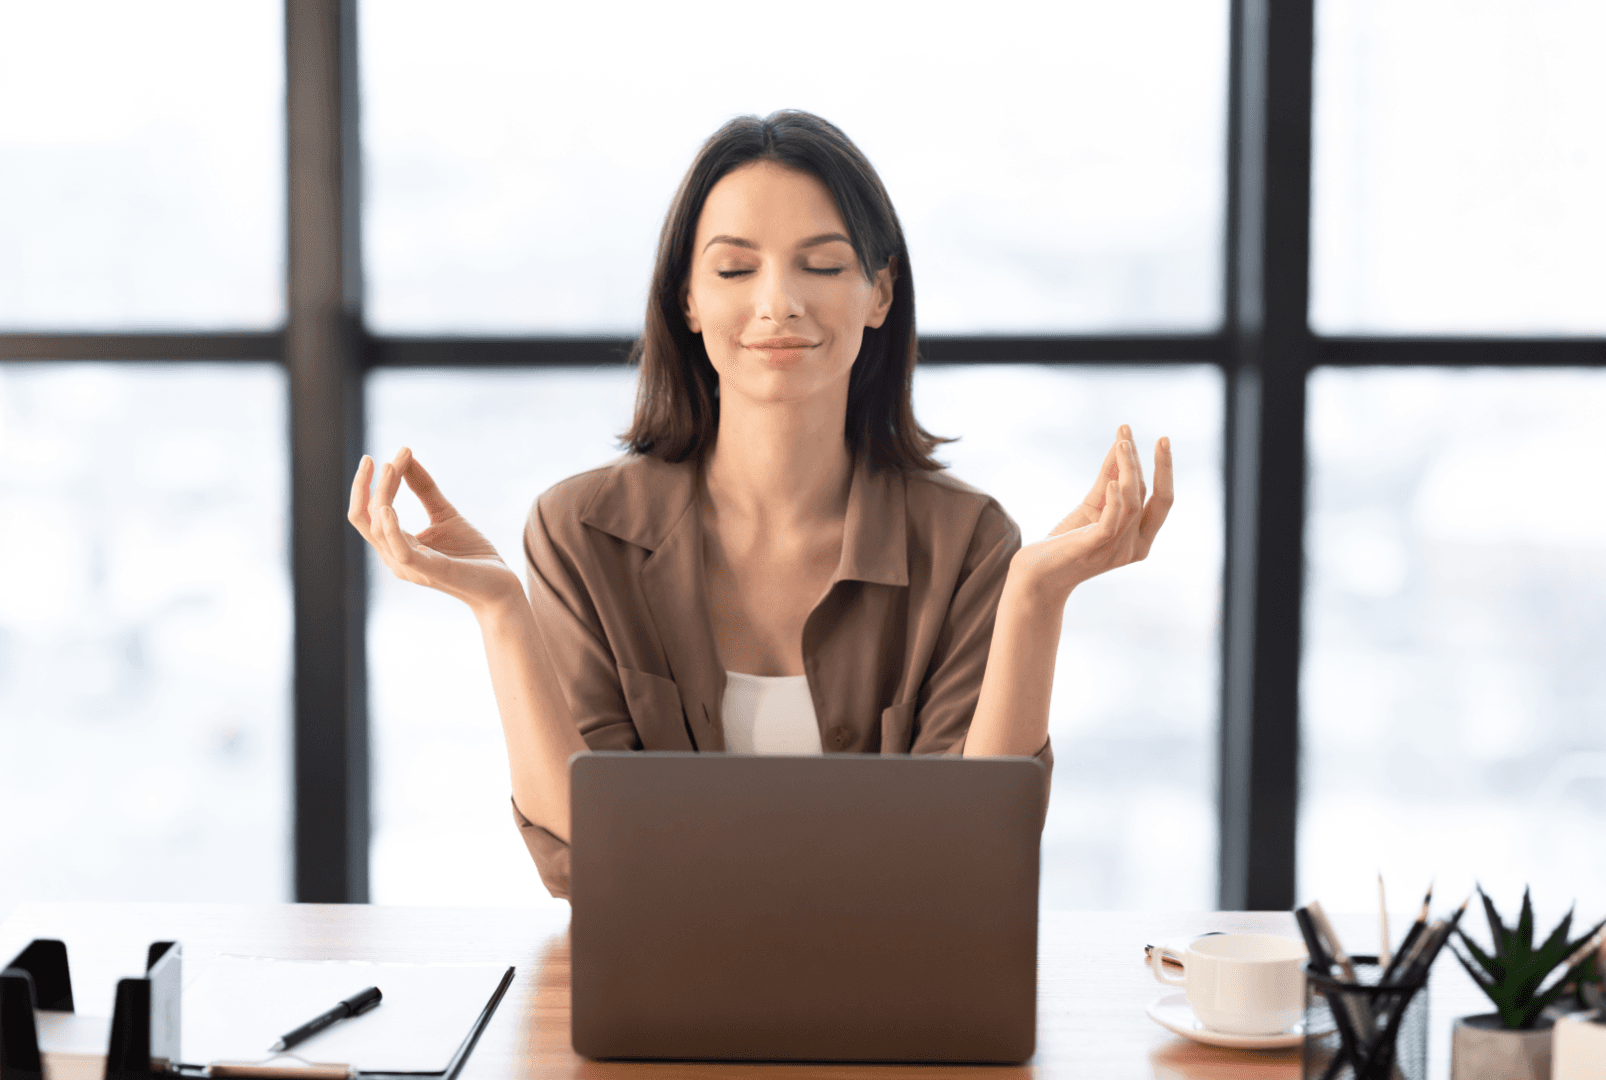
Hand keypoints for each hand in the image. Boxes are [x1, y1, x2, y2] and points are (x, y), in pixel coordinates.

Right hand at [347, 447, 523, 613]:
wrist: (499, 585)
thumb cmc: (471, 554)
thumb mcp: (445, 513)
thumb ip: (424, 489)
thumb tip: (406, 457)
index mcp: (396, 544)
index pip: (371, 512)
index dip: (376, 482)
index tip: (395, 453)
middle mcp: (395, 557)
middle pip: (365, 519)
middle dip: (364, 487)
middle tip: (371, 458)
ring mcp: (410, 566)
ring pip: (378, 530)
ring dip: (382, 495)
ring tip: (392, 467)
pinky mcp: (429, 571)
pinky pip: (400, 550)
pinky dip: (391, 528)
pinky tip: (388, 507)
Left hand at [1008, 425, 1173, 600]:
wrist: (1036, 575)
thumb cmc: (1065, 542)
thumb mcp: (1092, 508)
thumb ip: (1108, 480)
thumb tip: (1121, 445)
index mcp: (1139, 540)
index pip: (1162, 502)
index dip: (1165, 471)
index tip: (1163, 440)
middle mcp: (1133, 548)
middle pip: (1154, 501)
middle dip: (1160, 467)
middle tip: (1161, 438)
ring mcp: (1113, 551)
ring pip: (1132, 505)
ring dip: (1129, 470)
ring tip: (1122, 444)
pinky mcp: (1090, 549)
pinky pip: (1110, 524)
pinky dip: (1114, 501)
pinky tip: (1112, 481)